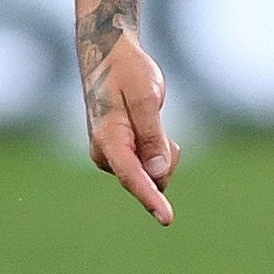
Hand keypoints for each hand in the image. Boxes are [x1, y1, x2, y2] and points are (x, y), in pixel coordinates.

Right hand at [81, 24, 180, 224]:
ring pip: (152, 173)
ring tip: (152, 118)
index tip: (167, 218)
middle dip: (163, 158)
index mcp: (107, 140)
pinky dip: (159, 150)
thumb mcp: (146, 97)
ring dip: (162, 152)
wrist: (109, 55)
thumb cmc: (127, 72)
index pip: (133, 176)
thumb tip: (158, 173)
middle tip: (157, 120)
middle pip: (148, 178)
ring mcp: (112, 156)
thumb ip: (152, 136)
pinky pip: (150, 165)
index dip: (151, 197)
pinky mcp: (120, 154)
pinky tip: (150, 125)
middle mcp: (105, 154)